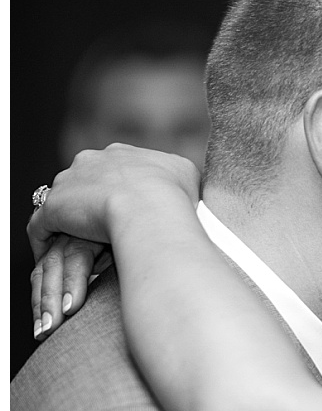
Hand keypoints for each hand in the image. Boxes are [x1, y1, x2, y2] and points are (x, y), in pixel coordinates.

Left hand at [27, 143, 200, 338]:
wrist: (150, 210)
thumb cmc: (175, 198)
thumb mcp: (189, 177)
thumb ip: (179, 178)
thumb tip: (185, 184)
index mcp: (122, 154)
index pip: (113, 170)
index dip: (120, 191)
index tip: (128, 212)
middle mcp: (92, 160)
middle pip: (85, 181)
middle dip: (92, 202)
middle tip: (104, 229)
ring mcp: (69, 182)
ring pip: (65, 202)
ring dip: (71, 221)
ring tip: (79, 246)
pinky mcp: (53, 208)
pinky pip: (42, 226)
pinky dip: (46, 239)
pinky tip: (55, 255)